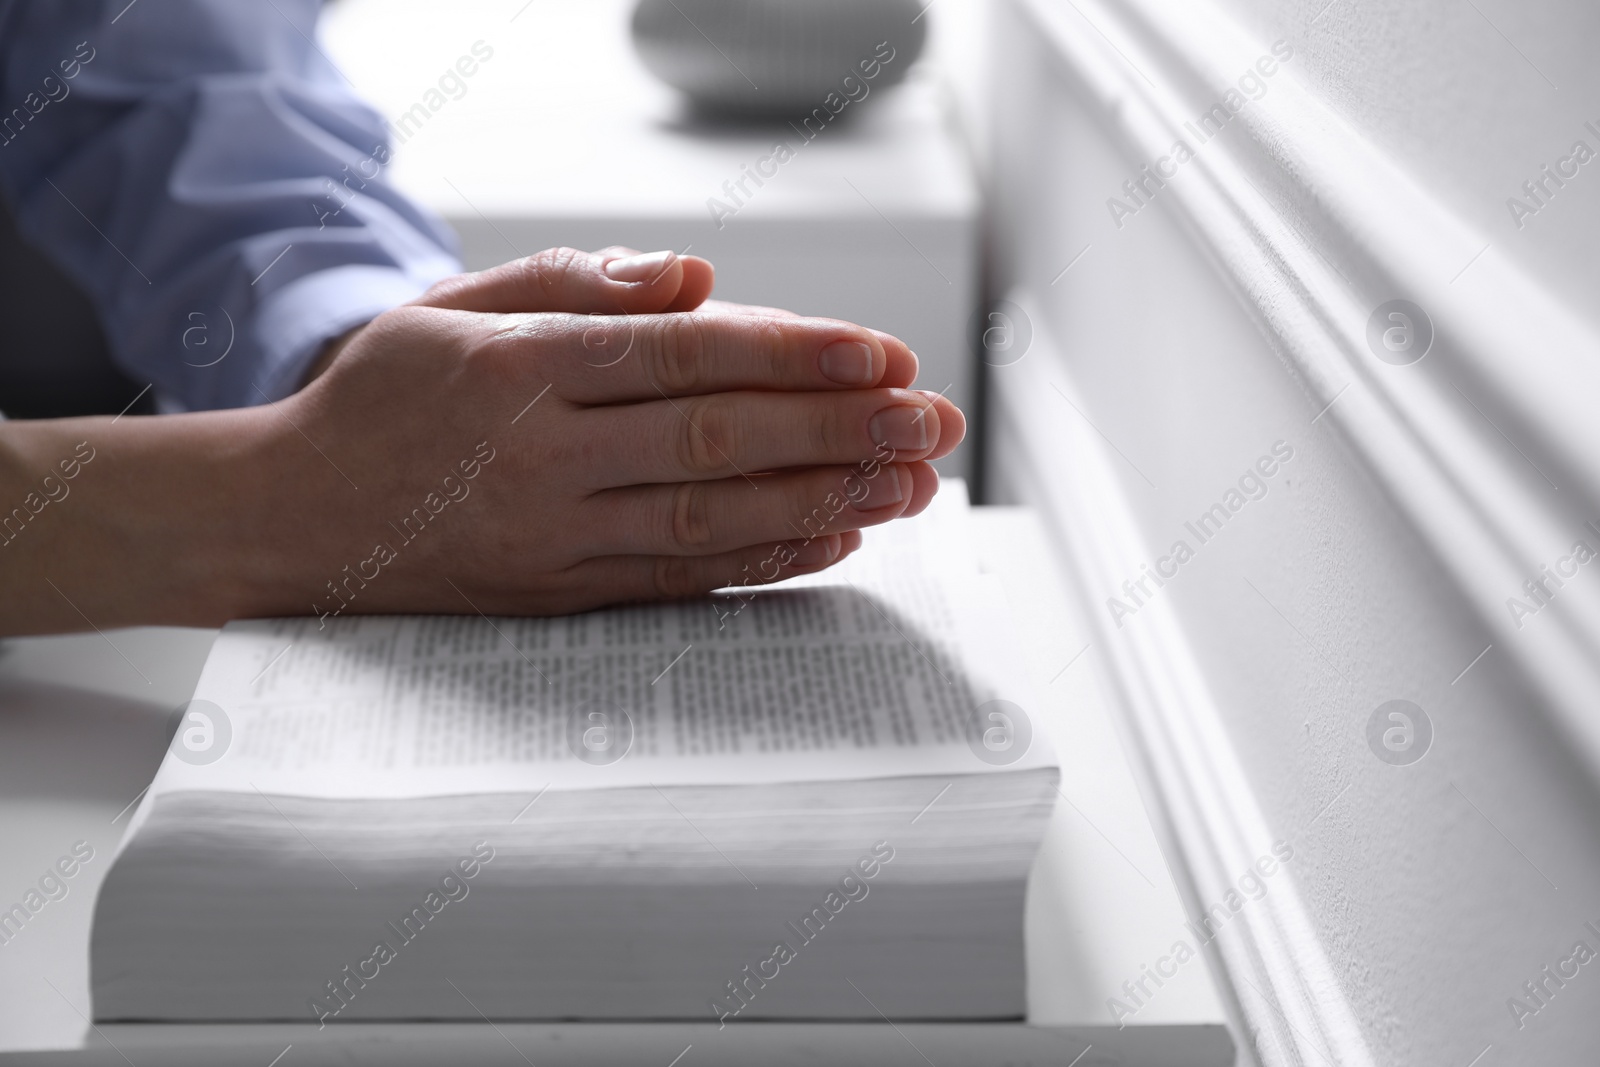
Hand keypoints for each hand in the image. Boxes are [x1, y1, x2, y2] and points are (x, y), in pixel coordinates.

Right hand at [259, 247, 961, 617]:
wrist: (289, 519)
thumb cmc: (379, 399)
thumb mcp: (450, 306)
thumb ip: (574, 282)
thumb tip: (697, 277)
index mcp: (521, 370)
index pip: (682, 357)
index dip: (792, 355)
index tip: (881, 355)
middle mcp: (544, 456)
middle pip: (719, 439)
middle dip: (839, 429)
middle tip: (930, 422)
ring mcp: (554, 536)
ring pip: (713, 518)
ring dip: (826, 499)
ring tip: (912, 484)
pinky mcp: (559, 596)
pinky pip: (680, 580)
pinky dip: (766, 562)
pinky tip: (837, 540)